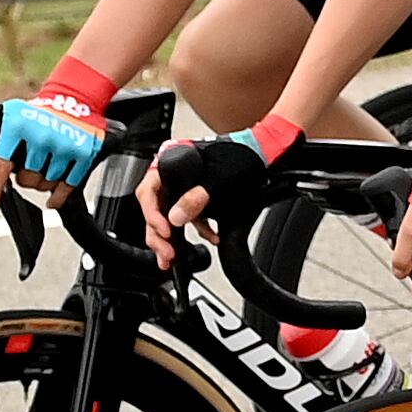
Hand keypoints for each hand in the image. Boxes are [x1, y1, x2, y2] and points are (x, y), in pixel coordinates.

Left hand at [0, 87, 109, 206]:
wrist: (72, 100)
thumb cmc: (31, 112)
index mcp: (16, 126)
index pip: (1, 165)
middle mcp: (41, 135)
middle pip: (27, 179)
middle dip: (24, 177)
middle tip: (27, 166)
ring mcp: (64, 145)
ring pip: (46, 184)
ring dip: (41, 182)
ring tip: (42, 168)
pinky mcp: (84, 153)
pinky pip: (68, 186)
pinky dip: (59, 196)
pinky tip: (53, 197)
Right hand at [141, 122, 291, 264]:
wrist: (263, 154)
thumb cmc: (241, 155)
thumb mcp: (218, 177)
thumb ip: (197, 197)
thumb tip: (176, 217)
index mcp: (170, 164)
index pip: (148, 192)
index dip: (152, 215)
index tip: (165, 231)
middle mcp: (173, 177)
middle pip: (155, 209)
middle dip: (159, 235)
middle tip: (167, 253)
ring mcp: (185, 189)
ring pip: (170, 218)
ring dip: (172, 240)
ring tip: (173, 257)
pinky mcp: (199, 199)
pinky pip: (191, 219)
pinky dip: (198, 231)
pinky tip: (209, 239)